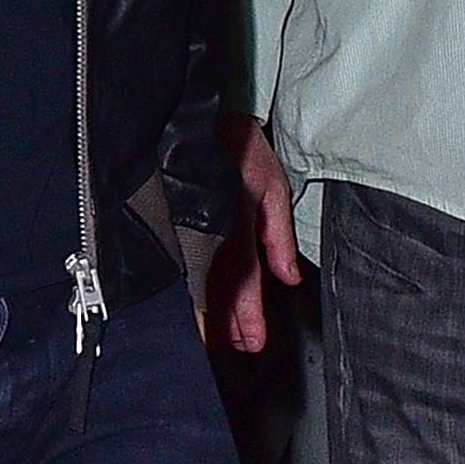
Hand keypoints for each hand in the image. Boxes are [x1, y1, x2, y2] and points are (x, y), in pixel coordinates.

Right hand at [203, 113, 301, 352]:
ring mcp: (190, 225)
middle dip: (223, 321)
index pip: (242, 279)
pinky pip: (185, 260)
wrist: (196, 114)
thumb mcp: (272, 187)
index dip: (246, 314)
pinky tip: (189, 300)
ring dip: (206, 309)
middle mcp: (209, 229)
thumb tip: (287, 279)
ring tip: (213, 335)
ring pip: (197, 277)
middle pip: (215, 287)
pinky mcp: (176, 219)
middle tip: (229, 348)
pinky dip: (189, 285)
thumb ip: (279, 236)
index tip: (251, 343)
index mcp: (236, 222)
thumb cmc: (240, 148)